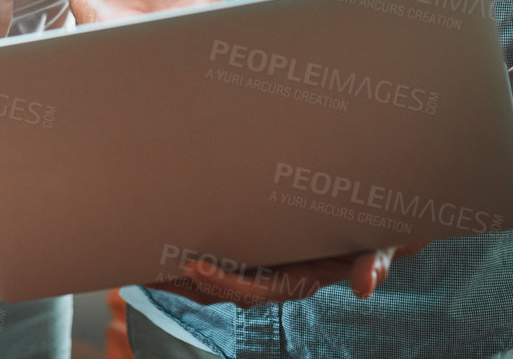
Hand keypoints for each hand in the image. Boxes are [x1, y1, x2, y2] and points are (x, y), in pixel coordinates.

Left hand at [149, 242, 426, 306]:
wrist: (366, 222)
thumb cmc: (370, 230)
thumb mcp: (378, 242)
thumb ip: (374, 261)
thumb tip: (366, 285)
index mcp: (298, 279)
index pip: (253, 289)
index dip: (224, 281)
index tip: (195, 265)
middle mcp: (273, 276)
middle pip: (220, 287)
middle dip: (183, 281)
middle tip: (146, 264)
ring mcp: (259, 264)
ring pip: (208, 278)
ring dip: (174, 273)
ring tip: (134, 259)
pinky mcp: (249, 249)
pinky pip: (210, 258)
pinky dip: (181, 257)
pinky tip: (151, 246)